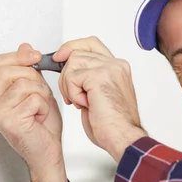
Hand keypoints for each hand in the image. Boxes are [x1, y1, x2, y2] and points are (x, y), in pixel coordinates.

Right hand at [0, 43, 63, 172]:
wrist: (48, 151)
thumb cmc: (42, 126)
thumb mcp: (38, 91)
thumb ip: (29, 71)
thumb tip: (25, 47)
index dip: (18, 56)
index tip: (35, 56)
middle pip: (10, 70)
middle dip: (34, 78)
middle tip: (40, 96)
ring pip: (25, 84)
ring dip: (42, 95)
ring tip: (40, 109)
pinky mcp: (8, 121)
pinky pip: (33, 99)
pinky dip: (44, 107)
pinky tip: (40, 118)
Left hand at [54, 36, 147, 162]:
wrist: (122, 138)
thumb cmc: (112, 125)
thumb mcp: (98, 95)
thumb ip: (89, 78)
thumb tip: (68, 69)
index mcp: (117, 68)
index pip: (91, 44)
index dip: (72, 47)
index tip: (59, 58)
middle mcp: (116, 65)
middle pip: (77, 51)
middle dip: (66, 73)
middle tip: (71, 94)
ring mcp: (110, 68)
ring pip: (72, 63)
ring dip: (69, 85)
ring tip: (81, 102)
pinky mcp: (100, 76)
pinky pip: (72, 77)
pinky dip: (72, 93)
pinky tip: (85, 105)